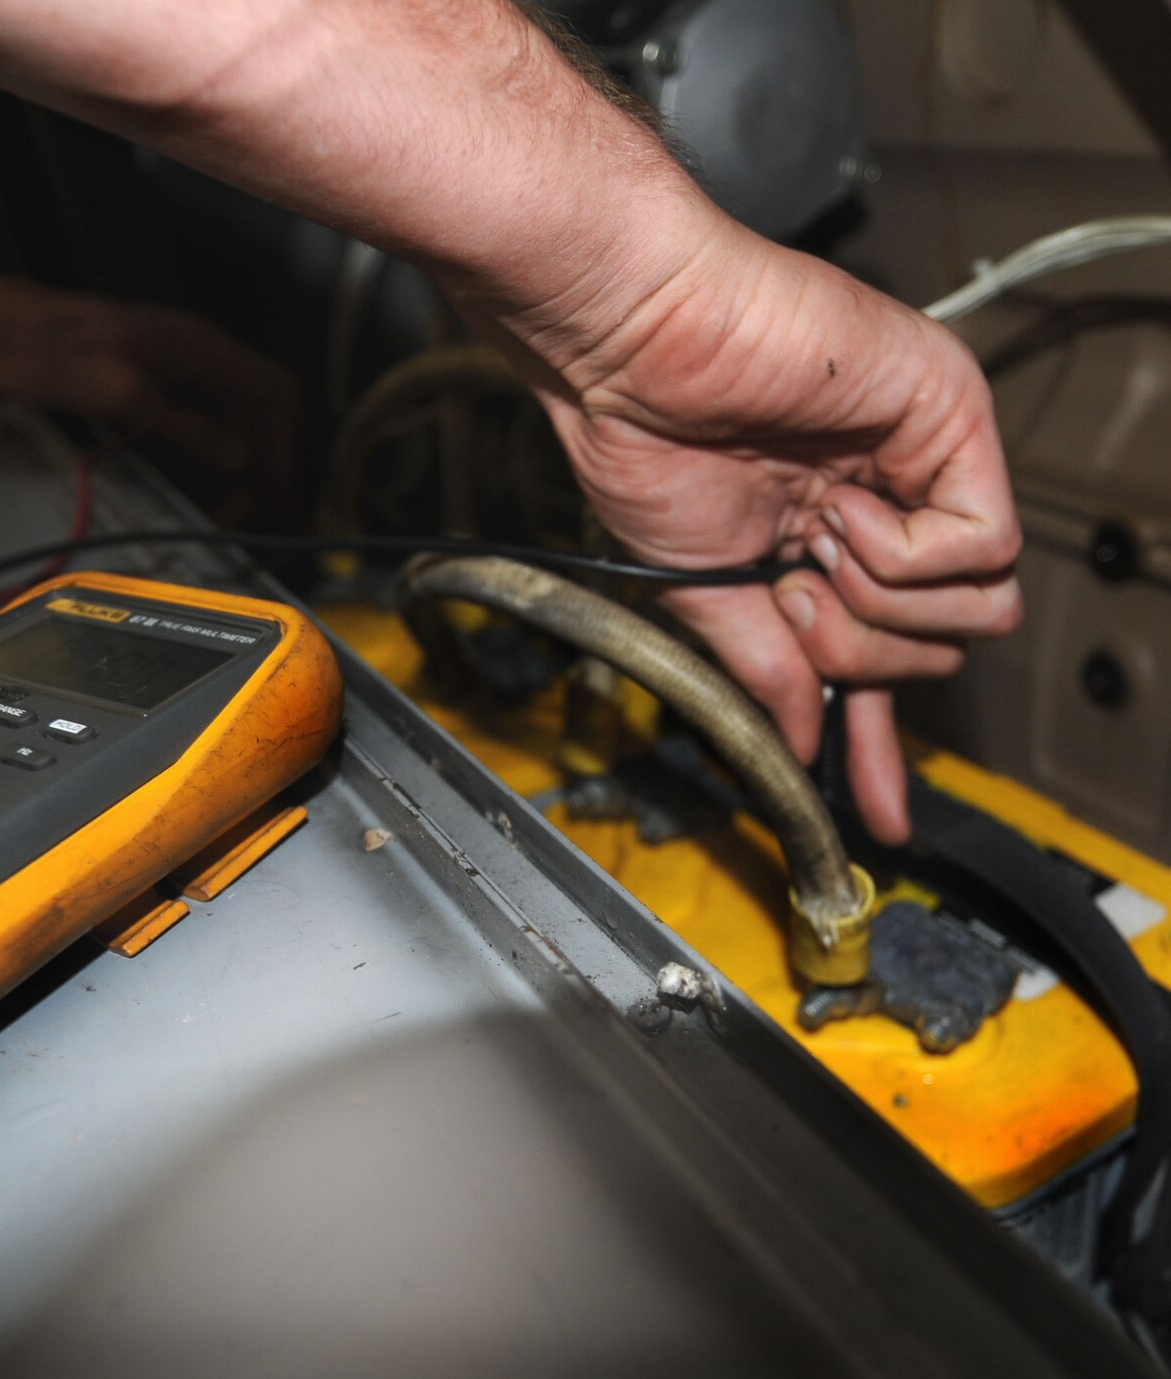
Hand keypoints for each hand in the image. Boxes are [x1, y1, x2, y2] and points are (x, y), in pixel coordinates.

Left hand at [0, 278, 297, 509]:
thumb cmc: (39, 352)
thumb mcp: (117, 391)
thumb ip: (182, 424)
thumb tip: (240, 457)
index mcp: (195, 345)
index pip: (273, 390)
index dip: (284, 443)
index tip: (274, 492)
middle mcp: (189, 354)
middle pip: (253, 409)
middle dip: (258, 460)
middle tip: (242, 513)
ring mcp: (164, 369)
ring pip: (222, 418)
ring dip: (229, 462)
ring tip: (222, 509)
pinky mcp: (138, 385)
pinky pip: (187, 423)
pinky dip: (197, 454)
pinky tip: (187, 484)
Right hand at [511, 221, 1021, 844]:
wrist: (629, 351)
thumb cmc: (644, 441)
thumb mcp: (706, 592)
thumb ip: (766, 668)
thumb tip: (797, 743)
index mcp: (823, 539)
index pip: (882, 659)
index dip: (881, 742)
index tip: (879, 816)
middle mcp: (888, 499)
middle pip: (943, 645)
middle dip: (861, 648)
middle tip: (792, 596)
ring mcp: (926, 457)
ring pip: (978, 607)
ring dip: (878, 602)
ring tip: (813, 543)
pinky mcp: (951, 412)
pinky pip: (980, 546)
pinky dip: (903, 554)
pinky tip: (842, 510)